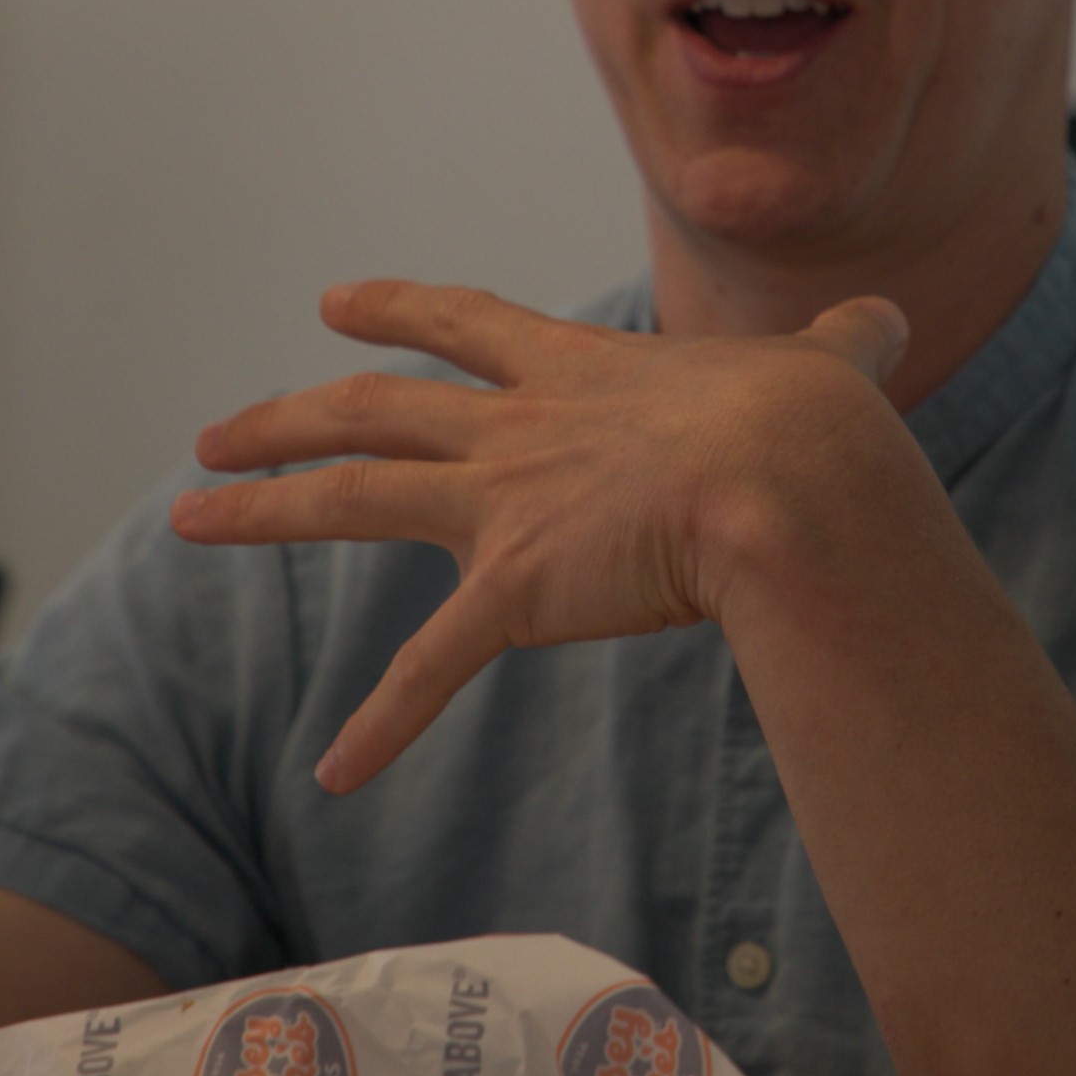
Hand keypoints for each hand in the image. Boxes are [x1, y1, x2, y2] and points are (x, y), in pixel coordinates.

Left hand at [171, 282, 917, 791]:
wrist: (789, 478)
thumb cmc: (813, 422)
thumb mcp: (829, 362)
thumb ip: (844, 340)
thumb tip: (888, 315)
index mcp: (580, 370)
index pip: (465, 324)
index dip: (395, 311)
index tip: (332, 305)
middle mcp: (519, 429)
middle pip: (371, 409)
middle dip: (285, 416)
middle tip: (216, 429)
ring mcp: (505, 506)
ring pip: (351, 497)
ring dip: (261, 509)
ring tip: (186, 515)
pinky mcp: (512, 591)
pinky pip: (428, 669)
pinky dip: (382, 723)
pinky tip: (335, 770)